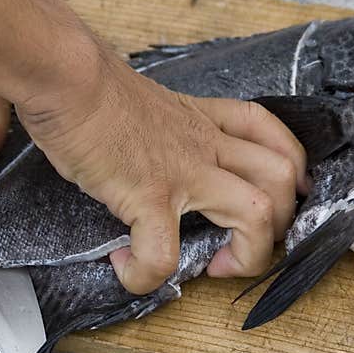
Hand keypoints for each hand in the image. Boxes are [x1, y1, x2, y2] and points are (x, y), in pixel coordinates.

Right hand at [17, 42, 307, 294]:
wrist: (66, 77)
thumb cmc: (90, 88)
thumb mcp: (144, 105)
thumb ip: (160, 129)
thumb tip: (143, 156)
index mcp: (203, 121)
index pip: (269, 133)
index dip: (287, 171)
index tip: (269, 201)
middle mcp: (204, 145)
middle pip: (281, 177)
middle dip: (279, 224)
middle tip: (241, 244)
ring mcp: (181, 171)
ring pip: (257, 213)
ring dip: (249, 256)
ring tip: (214, 266)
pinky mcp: (147, 196)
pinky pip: (162, 254)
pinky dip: (147, 275)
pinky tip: (126, 266)